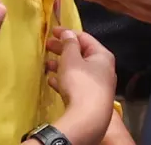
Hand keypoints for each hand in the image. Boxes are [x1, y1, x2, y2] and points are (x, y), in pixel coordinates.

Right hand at [36, 29, 115, 144]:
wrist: (87, 118)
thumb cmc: (80, 83)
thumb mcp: (71, 59)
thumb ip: (69, 44)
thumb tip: (68, 33)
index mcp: (102, 56)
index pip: (84, 38)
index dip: (68, 33)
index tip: (52, 31)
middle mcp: (103, 69)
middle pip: (81, 54)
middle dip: (63, 50)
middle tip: (47, 46)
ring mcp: (98, 86)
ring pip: (77, 70)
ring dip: (61, 65)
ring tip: (47, 65)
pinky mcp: (90, 99)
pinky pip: (76, 85)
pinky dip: (64, 80)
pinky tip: (51, 81)